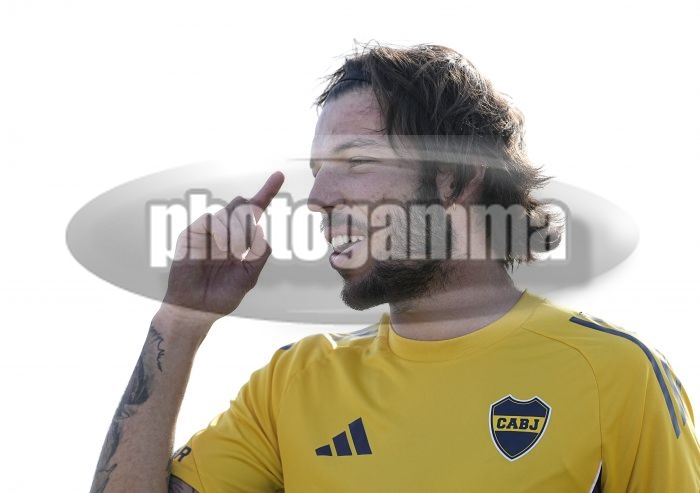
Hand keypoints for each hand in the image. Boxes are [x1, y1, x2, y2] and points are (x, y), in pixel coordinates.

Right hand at [161, 172, 284, 322]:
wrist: (196, 310)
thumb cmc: (222, 296)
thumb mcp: (249, 276)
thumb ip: (259, 253)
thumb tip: (261, 230)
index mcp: (239, 241)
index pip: (254, 212)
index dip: (266, 193)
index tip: (279, 175)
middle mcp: (224, 233)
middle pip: (243, 206)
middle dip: (250, 218)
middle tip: (245, 245)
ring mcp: (207, 232)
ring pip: (229, 212)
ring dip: (237, 230)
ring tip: (234, 252)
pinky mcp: (191, 234)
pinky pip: (210, 219)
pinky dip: (221, 231)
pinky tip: (223, 248)